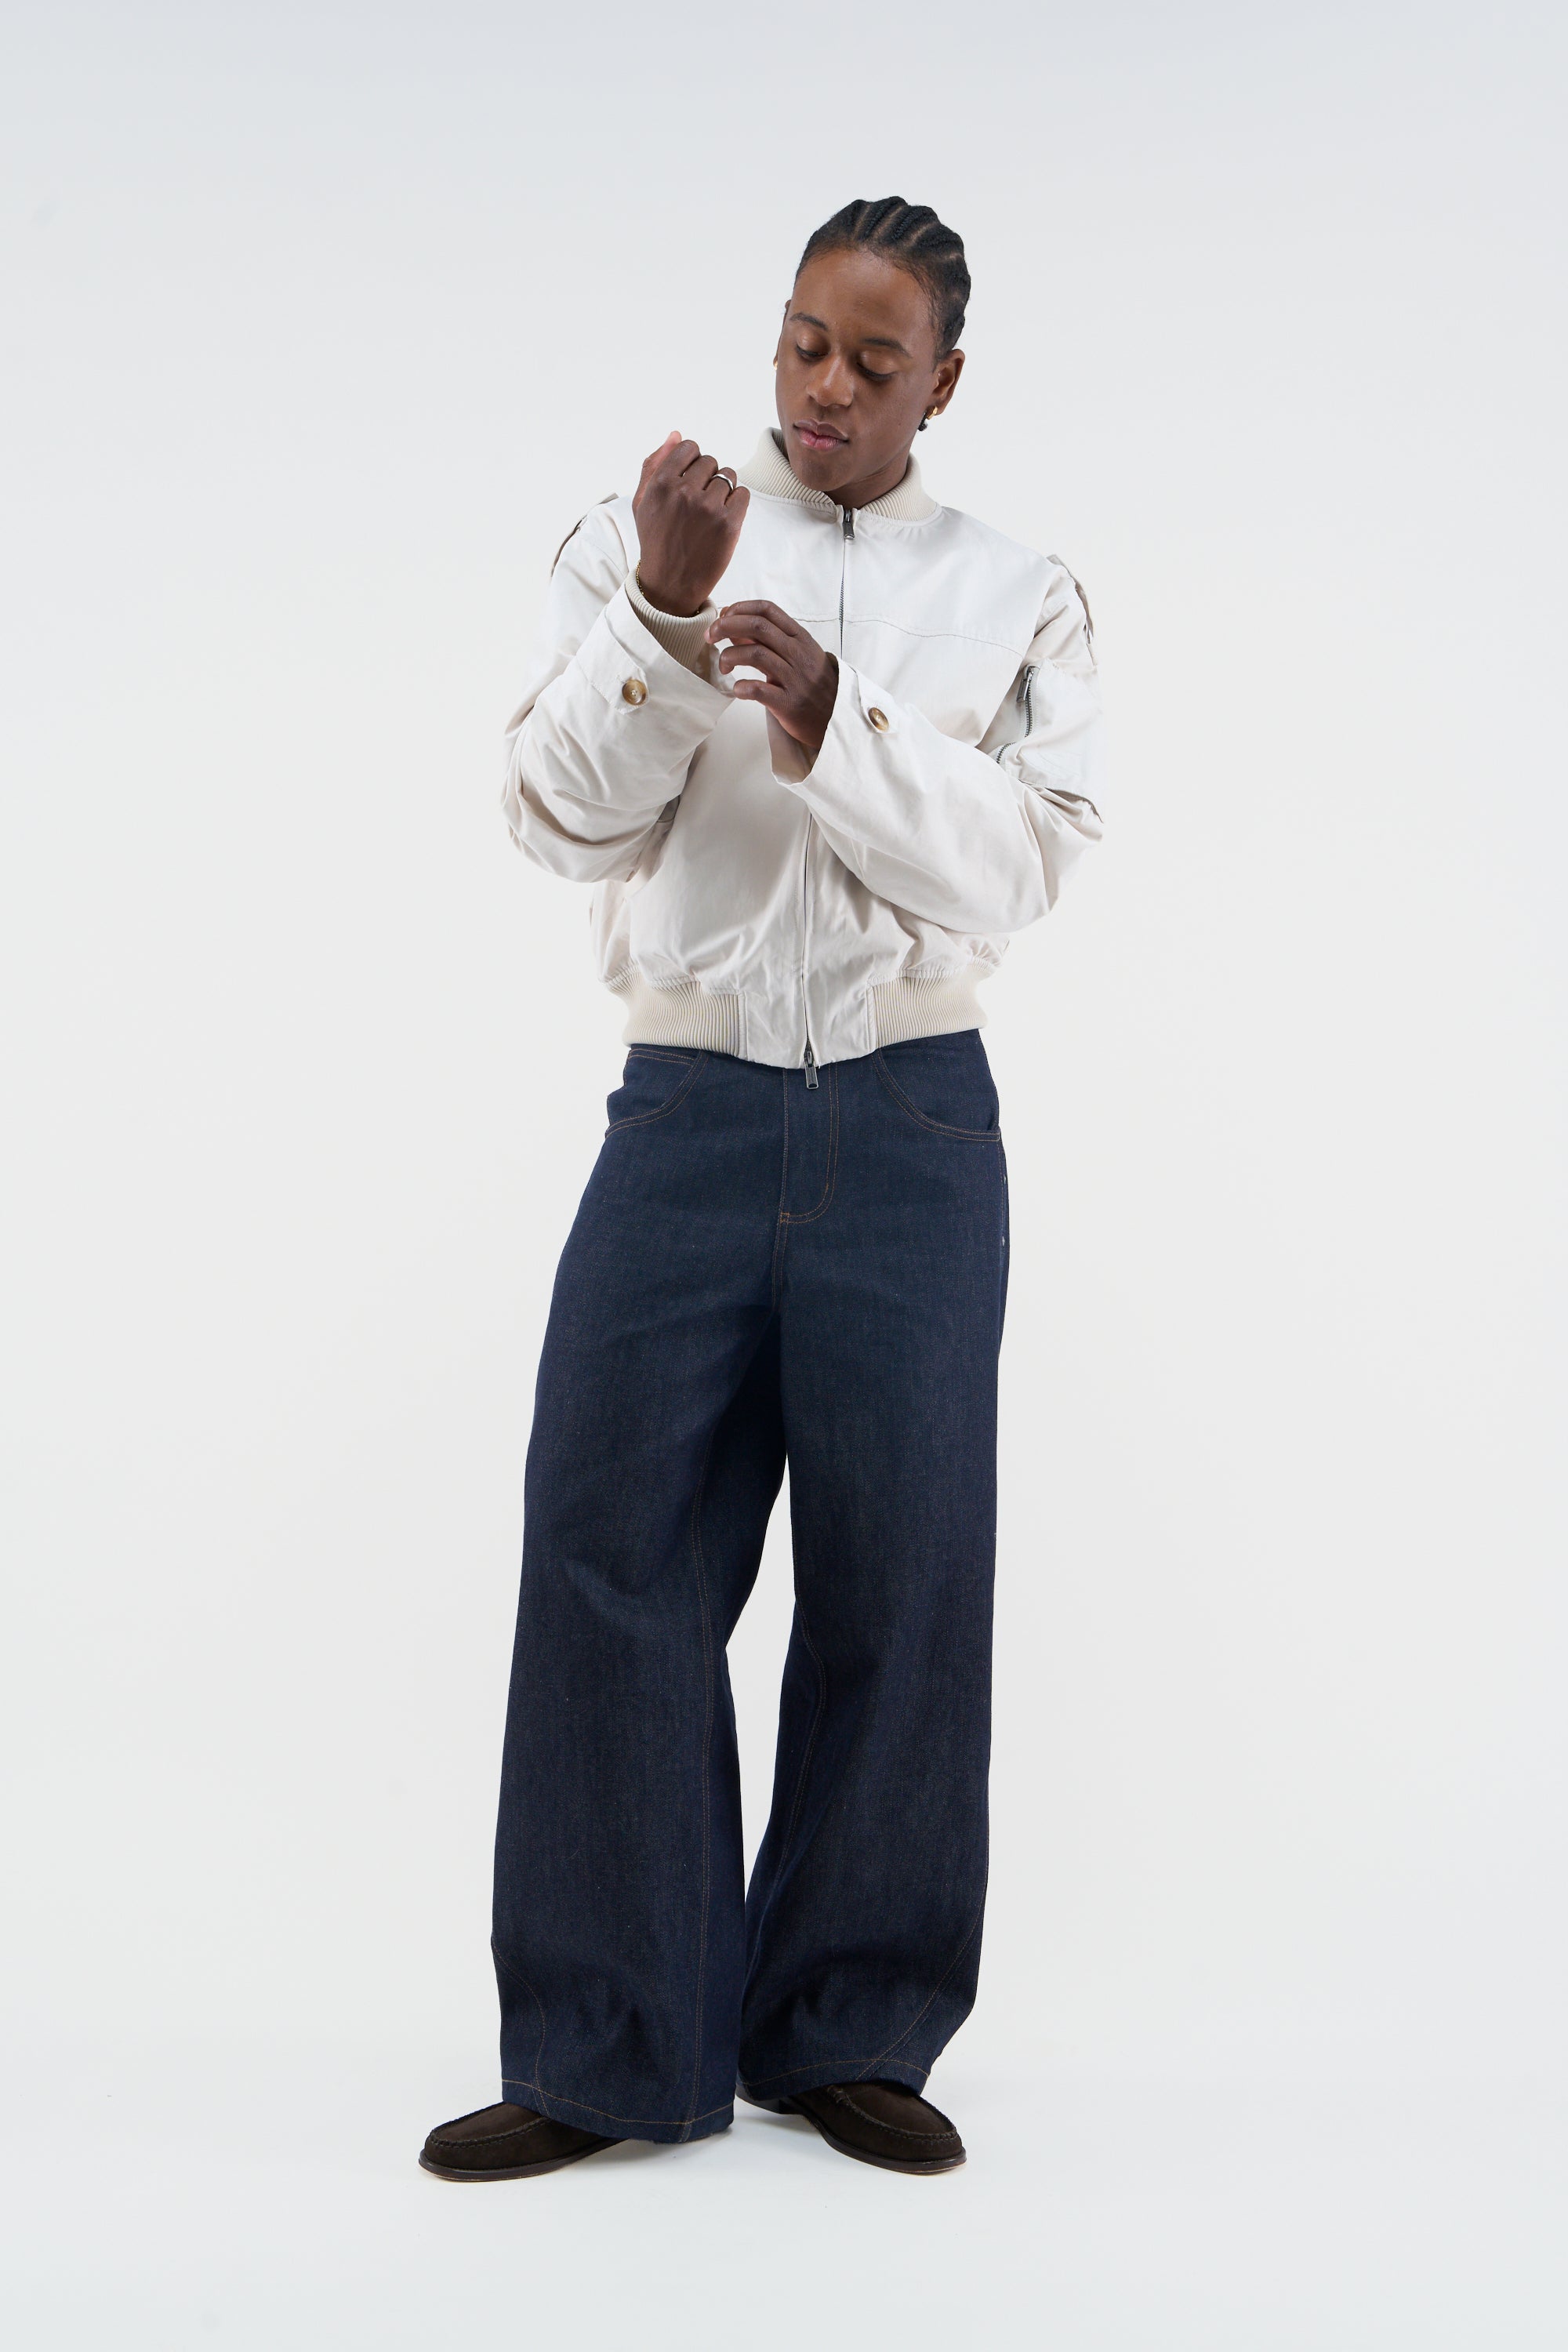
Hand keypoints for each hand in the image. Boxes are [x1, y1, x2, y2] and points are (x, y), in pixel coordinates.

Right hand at [632, 432, 749, 615]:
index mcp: (661, 483)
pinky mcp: (729, 524)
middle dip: (707, 477)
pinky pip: (743, 494)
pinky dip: (737, 504)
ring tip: (711, 512)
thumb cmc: (656, 540)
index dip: (692, 463)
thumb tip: (676, 434)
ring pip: (729, 476)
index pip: (689, 448)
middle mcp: (684, 492)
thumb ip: (654, 465)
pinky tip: (724, 519)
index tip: (690, 482)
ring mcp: (708, 508)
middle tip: (699, 503)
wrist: (670, 584)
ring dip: (724, 490)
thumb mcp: (642, 502)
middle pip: (711, 461)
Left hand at [707, 601, 839, 757]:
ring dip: (729, 656)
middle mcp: (798, 653)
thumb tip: (733, 627)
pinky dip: (741, 687)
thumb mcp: (797, 655)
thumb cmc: (812, 684)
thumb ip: (768, 640)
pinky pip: (759, 690)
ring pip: (755, 654)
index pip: (767, 609)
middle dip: (726, 626)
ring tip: (723, 667)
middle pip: (757, 627)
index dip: (740, 608)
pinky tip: (737, 690)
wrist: (837, 717)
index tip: (723, 616)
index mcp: (799, 637)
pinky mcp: (790, 703)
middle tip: (710, 636)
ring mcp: (795, 678)